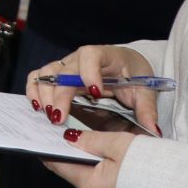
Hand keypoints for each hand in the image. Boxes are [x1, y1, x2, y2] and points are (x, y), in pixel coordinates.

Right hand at [25, 43, 160, 134]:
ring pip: (46, 73)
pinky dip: (34, 90)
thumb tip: (153, 132)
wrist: (127, 66)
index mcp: (105, 55)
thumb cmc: (134, 74)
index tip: (94, 94)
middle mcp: (80, 58)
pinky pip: (38, 77)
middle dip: (60, 96)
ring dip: (43, 94)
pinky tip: (38, 107)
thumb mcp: (145, 91)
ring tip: (48, 114)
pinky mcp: (57, 75)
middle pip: (63, 71)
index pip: (91, 56)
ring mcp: (66, 65)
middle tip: (60, 118)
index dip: (89, 73)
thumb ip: (147, 110)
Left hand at [43, 129, 137, 187]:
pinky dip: (113, 177)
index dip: (51, 151)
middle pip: (78, 173)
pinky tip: (125, 167)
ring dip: (100, 167)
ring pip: (96, 181)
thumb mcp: (120, 145)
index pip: (59, 166)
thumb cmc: (154, 169)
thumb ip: (91, 141)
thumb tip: (70, 138)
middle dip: (81, 157)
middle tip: (85, 139)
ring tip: (112, 152)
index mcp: (89, 186)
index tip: (44, 140)